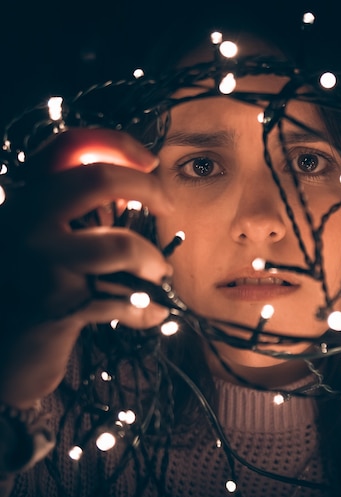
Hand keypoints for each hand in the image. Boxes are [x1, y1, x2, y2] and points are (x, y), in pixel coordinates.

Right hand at [0, 128, 171, 406]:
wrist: (1, 353)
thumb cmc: (35, 291)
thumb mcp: (46, 240)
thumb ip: (77, 212)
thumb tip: (138, 185)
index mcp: (24, 199)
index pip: (67, 147)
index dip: (115, 143)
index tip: (151, 160)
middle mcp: (25, 221)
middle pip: (98, 179)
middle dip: (147, 188)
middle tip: (167, 206)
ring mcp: (41, 261)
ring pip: (122, 246)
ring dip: (153, 262)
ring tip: (158, 274)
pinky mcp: (58, 303)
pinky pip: (124, 298)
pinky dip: (147, 309)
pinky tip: (150, 314)